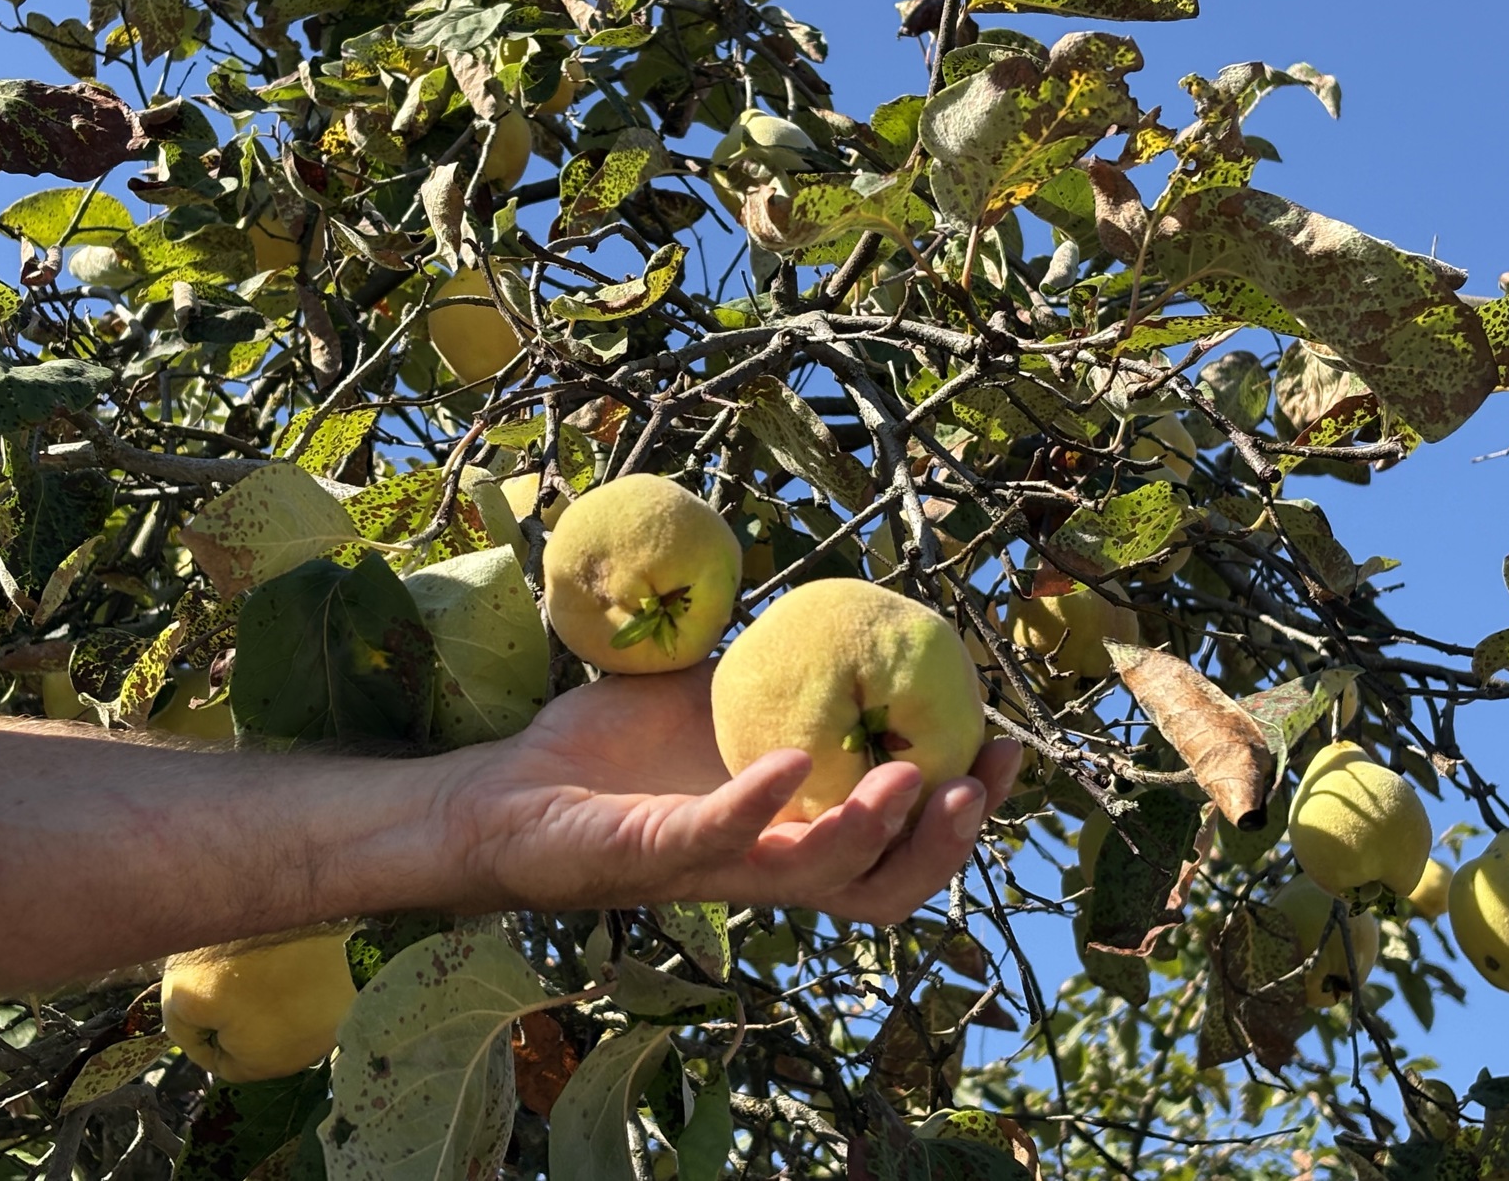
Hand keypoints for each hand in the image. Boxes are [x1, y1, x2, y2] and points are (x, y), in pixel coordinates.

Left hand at [441, 663, 1020, 923]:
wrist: (503, 789)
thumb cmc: (602, 750)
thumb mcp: (711, 697)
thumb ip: (776, 679)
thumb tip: (841, 619)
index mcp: (787, 832)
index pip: (898, 845)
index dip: (961, 810)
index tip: (1005, 746)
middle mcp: (761, 863)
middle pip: (882, 888)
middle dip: (945, 842)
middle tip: (981, 779)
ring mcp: (710, 865)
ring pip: (817, 880)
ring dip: (873, 832)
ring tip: (912, 776)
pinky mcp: (649, 853)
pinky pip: (715, 839)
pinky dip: (757, 804)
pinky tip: (787, 761)